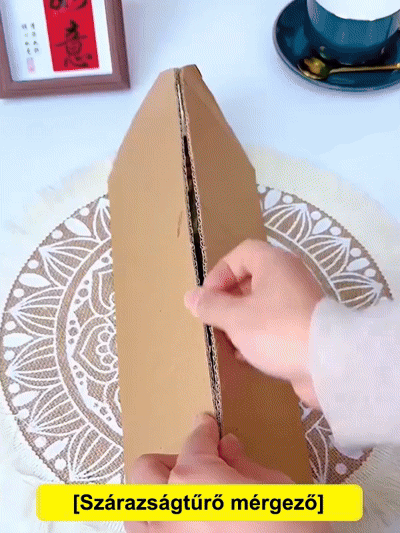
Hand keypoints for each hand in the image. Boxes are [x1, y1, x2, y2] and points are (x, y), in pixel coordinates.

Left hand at [125, 413, 330, 532]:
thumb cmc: (289, 532)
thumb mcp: (277, 490)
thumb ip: (244, 464)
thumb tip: (229, 449)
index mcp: (195, 480)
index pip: (195, 442)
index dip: (206, 431)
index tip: (209, 428)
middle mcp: (167, 510)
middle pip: (149, 468)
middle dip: (173, 460)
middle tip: (201, 465)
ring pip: (137, 506)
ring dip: (159, 494)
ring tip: (189, 498)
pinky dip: (161, 524)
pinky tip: (188, 524)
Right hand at [184, 240, 323, 407]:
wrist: (328, 364)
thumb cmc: (277, 330)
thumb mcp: (236, 317)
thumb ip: (211, 306)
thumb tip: (191, 297)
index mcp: (273, 264)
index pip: (240, 254)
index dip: (220, 273)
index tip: (208, 298)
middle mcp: (288, 278)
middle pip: (250, 280)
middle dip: (228, 301)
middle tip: (213, 321)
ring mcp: (299, 303)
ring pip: (261, 306)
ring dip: (241, 322)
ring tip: (226, 341)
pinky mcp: (305, 328)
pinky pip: (274, 325)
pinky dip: (258, 336)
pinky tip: (246, 356)